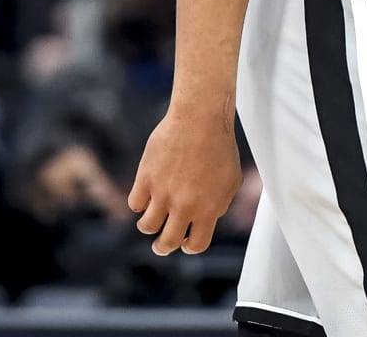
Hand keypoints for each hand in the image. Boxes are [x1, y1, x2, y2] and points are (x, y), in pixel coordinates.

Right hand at [128, 104, 243, 255]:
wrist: (200, 119)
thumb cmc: (219, 147)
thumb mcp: (231, 181)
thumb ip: (219, 205)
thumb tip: (207, 219)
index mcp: (208, 209)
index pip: (196, 245)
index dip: (189, 246)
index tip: (185, 241)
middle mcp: (184, 206)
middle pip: (167, 243)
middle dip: (163, 247)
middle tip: (161, 244)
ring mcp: (163, 193)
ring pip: (146, 227)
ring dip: (149, 226)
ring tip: (152, 218)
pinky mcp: (146, 178)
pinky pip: (135, 204)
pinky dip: (139, 203)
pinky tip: (146, 195)